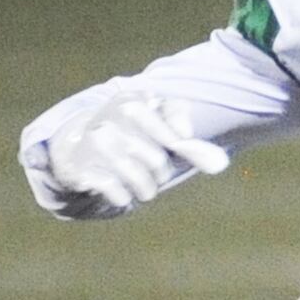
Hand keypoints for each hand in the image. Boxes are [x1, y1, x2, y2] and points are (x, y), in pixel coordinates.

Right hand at [48, 91, 229, 208]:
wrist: (78, 142)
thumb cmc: (134, 133)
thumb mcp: (161, 128)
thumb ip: (192, 145)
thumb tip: (221, 165)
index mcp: (133, 100)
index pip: (172, 134)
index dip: (183, 148)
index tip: (180, 146)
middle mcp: (111, 118)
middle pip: (157, 161)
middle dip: (162, 172)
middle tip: (157, 171)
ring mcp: (95, 143)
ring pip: (140, 180)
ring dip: (146, 189)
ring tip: (143, 186)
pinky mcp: (81, 168)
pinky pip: (118, 193)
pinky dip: (124, 198)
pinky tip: (122, 192)